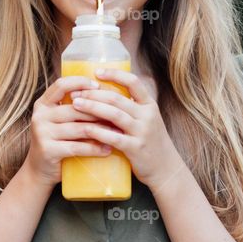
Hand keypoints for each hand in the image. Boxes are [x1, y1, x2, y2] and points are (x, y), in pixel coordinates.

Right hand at [23, 75, 117, 188]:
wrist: (39, 171)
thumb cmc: (57, 142)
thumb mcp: (60, 121)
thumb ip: (74, 108)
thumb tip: (105, 93)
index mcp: (43, 104)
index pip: (61, 85)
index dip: (80, 82)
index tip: (98, 86)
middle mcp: (40, 116)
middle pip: (75, 108)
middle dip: (99, 111)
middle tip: (118, 114)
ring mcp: (42, 133)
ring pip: (79, 128)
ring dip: (101, 131)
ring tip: (118, 133)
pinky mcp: (48, 150)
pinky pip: (77, 147)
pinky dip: (94, 149)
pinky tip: (107, 150)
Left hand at [68, 67, 183, 191]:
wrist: (166, 169)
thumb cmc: (150, 142)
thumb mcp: (148, 120)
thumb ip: (132, 107)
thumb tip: (104, 93)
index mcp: (150, 105)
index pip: (133, 82)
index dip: (115, 74)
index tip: (97, 72)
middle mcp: (148, 115)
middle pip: (117, 98)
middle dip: (94, 93)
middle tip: (76, 92)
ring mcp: (142, 132)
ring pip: (114, 114)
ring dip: (93, 107)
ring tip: (76, 104)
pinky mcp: (136, 148)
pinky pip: (114, 137)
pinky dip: (98, 132)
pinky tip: (85, 129)